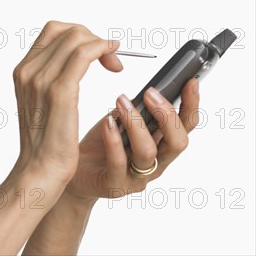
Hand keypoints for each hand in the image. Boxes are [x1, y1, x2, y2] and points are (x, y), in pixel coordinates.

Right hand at [10, 21, 122, 188]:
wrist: (40, 170)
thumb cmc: (46, 140)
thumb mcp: (40, 101)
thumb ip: (50, 76)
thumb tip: (74, 58)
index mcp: (23, 70)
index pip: (52, 31)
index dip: (78, 33)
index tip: (95, 49)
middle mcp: (28, 70)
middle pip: (65, 31)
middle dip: (92, 37)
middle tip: (110, 56)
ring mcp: (41, 79)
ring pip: (76, 39)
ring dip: (100, 44)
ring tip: (113, 61)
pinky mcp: (59, 92)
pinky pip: (83, 55)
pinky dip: (101, 50)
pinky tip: (113, 62)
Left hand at [65, 77, 199, 201]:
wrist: (74, 170)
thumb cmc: (102, 143)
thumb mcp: (123, 119)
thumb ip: (138, 108)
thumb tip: (150, 88)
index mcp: (162, 145)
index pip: (186, 126)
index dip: (191, 105)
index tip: (190, 82)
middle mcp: (156, 163)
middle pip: (177, 143)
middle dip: (167, 115)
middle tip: (150, 93)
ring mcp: (137, 178)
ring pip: (147, 152)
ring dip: (136, 123)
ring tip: (121, 102)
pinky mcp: (114, 185)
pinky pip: (118, 164)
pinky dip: (114, 141)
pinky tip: (108, 123)